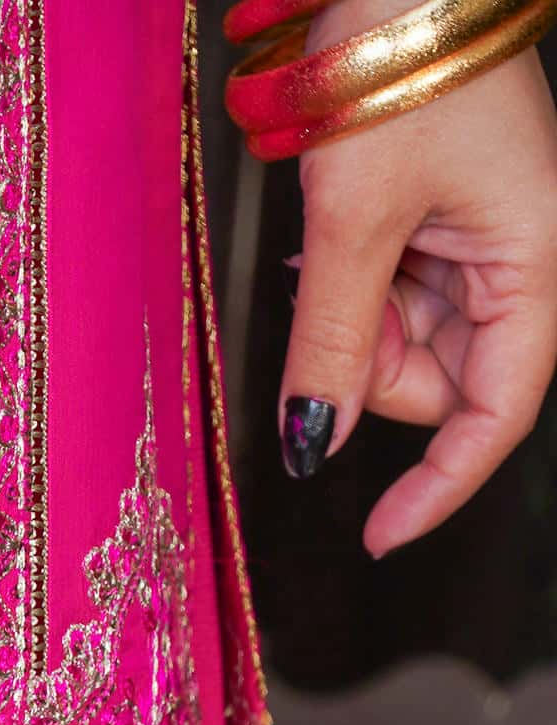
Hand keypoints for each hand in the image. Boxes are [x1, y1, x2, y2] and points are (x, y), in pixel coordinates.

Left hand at [278, 2, 556, 549]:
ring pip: (412, 338)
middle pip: (445, 378)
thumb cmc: (398, 65)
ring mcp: (483, 231)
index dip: (440, 483)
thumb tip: (314, 441)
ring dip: (359, 318)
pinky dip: (356, 282)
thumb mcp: (354, 219)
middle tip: (333, 295)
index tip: (378, 536)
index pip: (498, 409)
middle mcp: (521, 251)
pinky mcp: (446, 210)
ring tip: (333, 238)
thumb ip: (336, 341)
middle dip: (375, 368)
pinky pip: (397, 286)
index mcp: (533, 256)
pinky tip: (335, 233)